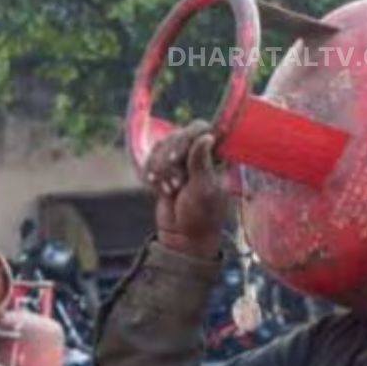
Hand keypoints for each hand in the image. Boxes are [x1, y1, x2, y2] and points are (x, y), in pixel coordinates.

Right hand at [145, 120, 227, 258]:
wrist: (182, 236)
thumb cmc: (201, 216)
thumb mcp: (203, 190)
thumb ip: (201, 162)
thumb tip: (208, 136)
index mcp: (216, 155)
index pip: (200, 128)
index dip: (186, 139)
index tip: (177, 158)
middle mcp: (198, 152)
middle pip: (177, 135)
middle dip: (170, 160)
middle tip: (175, 185)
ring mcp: (180, 159)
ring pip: (161, 146)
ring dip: (160, 169)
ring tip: (169, 191)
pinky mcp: (163, 168)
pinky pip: (150, 158)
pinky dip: (150, 173)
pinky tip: (156, 188)